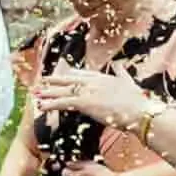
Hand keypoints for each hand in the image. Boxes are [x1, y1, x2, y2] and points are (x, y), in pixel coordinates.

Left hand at [34, 64, 153, 131]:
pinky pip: (63, 103)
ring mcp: (88, 91)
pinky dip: (51, 104)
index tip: (62, 74)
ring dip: (49, 93)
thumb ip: (121, 72)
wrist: (139, 110)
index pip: (82, 74)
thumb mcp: (129, 82)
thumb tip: (118, 64)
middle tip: (43, 81)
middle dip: (55, 81)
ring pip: (63, 91)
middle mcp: (93, 81)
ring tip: (36, 93)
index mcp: (103, 77)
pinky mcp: (85, 102)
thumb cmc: (137, 101)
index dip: (70, 75)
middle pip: (69, 80)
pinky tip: (42, 106)